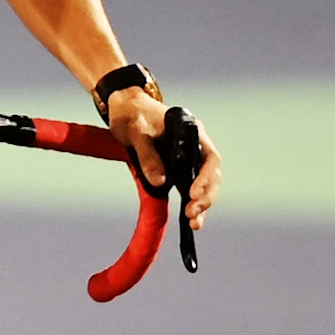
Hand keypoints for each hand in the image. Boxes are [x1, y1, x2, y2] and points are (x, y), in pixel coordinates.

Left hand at [106, 87, 220, 227]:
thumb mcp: (136, 132)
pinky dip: (191, 204)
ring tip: (194, 224)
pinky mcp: (177, 168)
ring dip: (201, 204)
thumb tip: (160, 182)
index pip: (209, 157)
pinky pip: (189, 187)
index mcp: (192, 132)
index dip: (205, 177)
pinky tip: (190, 221)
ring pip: (203, 184)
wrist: (124, 110)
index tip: (193, 193)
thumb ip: (148, 155)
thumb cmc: (132, 115)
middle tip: (192, 214)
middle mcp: (195, 146)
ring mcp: (187, 158)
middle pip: (211, 174)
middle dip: (205, 197)